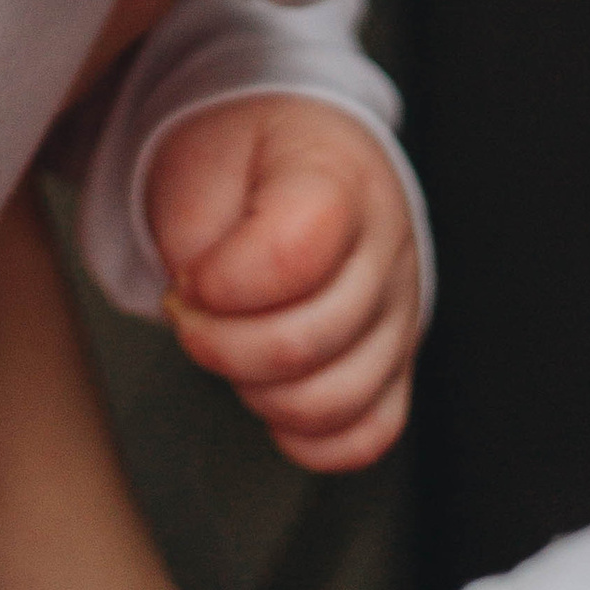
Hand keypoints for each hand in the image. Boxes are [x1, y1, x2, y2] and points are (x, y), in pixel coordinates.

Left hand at [145, 95, 420, 472]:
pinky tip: (269, 393)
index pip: (294, 254)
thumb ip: (196, 235)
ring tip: (232, 345)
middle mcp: (386, 249)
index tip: (189, 276)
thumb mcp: (202, 163)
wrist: (294, 153)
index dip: (222, 283)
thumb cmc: (248, 160)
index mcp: (340, 179)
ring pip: (335, 400)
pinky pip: (368, 434)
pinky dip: (307, 435)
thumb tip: (204, 314)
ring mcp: (400, 312)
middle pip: (306, 342)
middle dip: (218, 344)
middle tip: (191, 313)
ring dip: (256, 391)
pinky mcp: (398, 363)